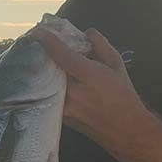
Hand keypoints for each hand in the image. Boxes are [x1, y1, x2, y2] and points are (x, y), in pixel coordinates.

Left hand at [31, 26, 145, 147]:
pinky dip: (43, 84)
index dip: (49, 42)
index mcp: (90, 77)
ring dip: (40, 69)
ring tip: (38, 58)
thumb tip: (86, 32)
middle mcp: (74, 93)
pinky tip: (45, 76)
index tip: (38, 31)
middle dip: (41, 54)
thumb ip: (101, 46)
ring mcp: (64, 107)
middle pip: (48, 68)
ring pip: (44, 83)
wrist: (124, 130)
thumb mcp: (117, 65)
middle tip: (36, 42)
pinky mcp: (59, 115)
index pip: (63, 56)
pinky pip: (46, 94)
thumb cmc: (123, 95)